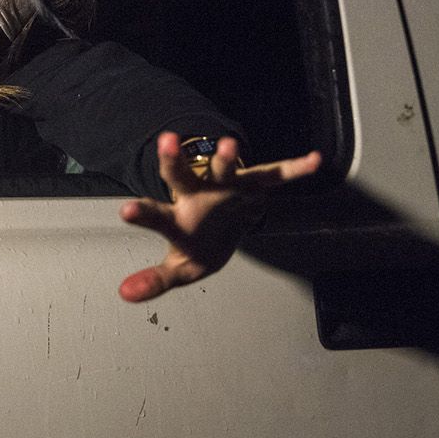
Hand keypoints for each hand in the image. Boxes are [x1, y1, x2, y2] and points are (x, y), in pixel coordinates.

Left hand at [117, 132, 320, 302]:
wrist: (226, 219)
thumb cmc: (200, 242)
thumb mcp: (181, 267)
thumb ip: (156, 280)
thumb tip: (125, 294)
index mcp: (178, 218)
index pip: (157, 217)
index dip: (143, 214)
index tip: (126, 210)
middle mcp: (197, 195)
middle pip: (182, 177)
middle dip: (174, 162)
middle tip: (167, 143)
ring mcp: (224, 187)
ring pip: (223, 169)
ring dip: (226, 158)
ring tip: (229, 144)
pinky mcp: (253, 183)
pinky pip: (274, 175)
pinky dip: (293, 170)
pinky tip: (314, 161)